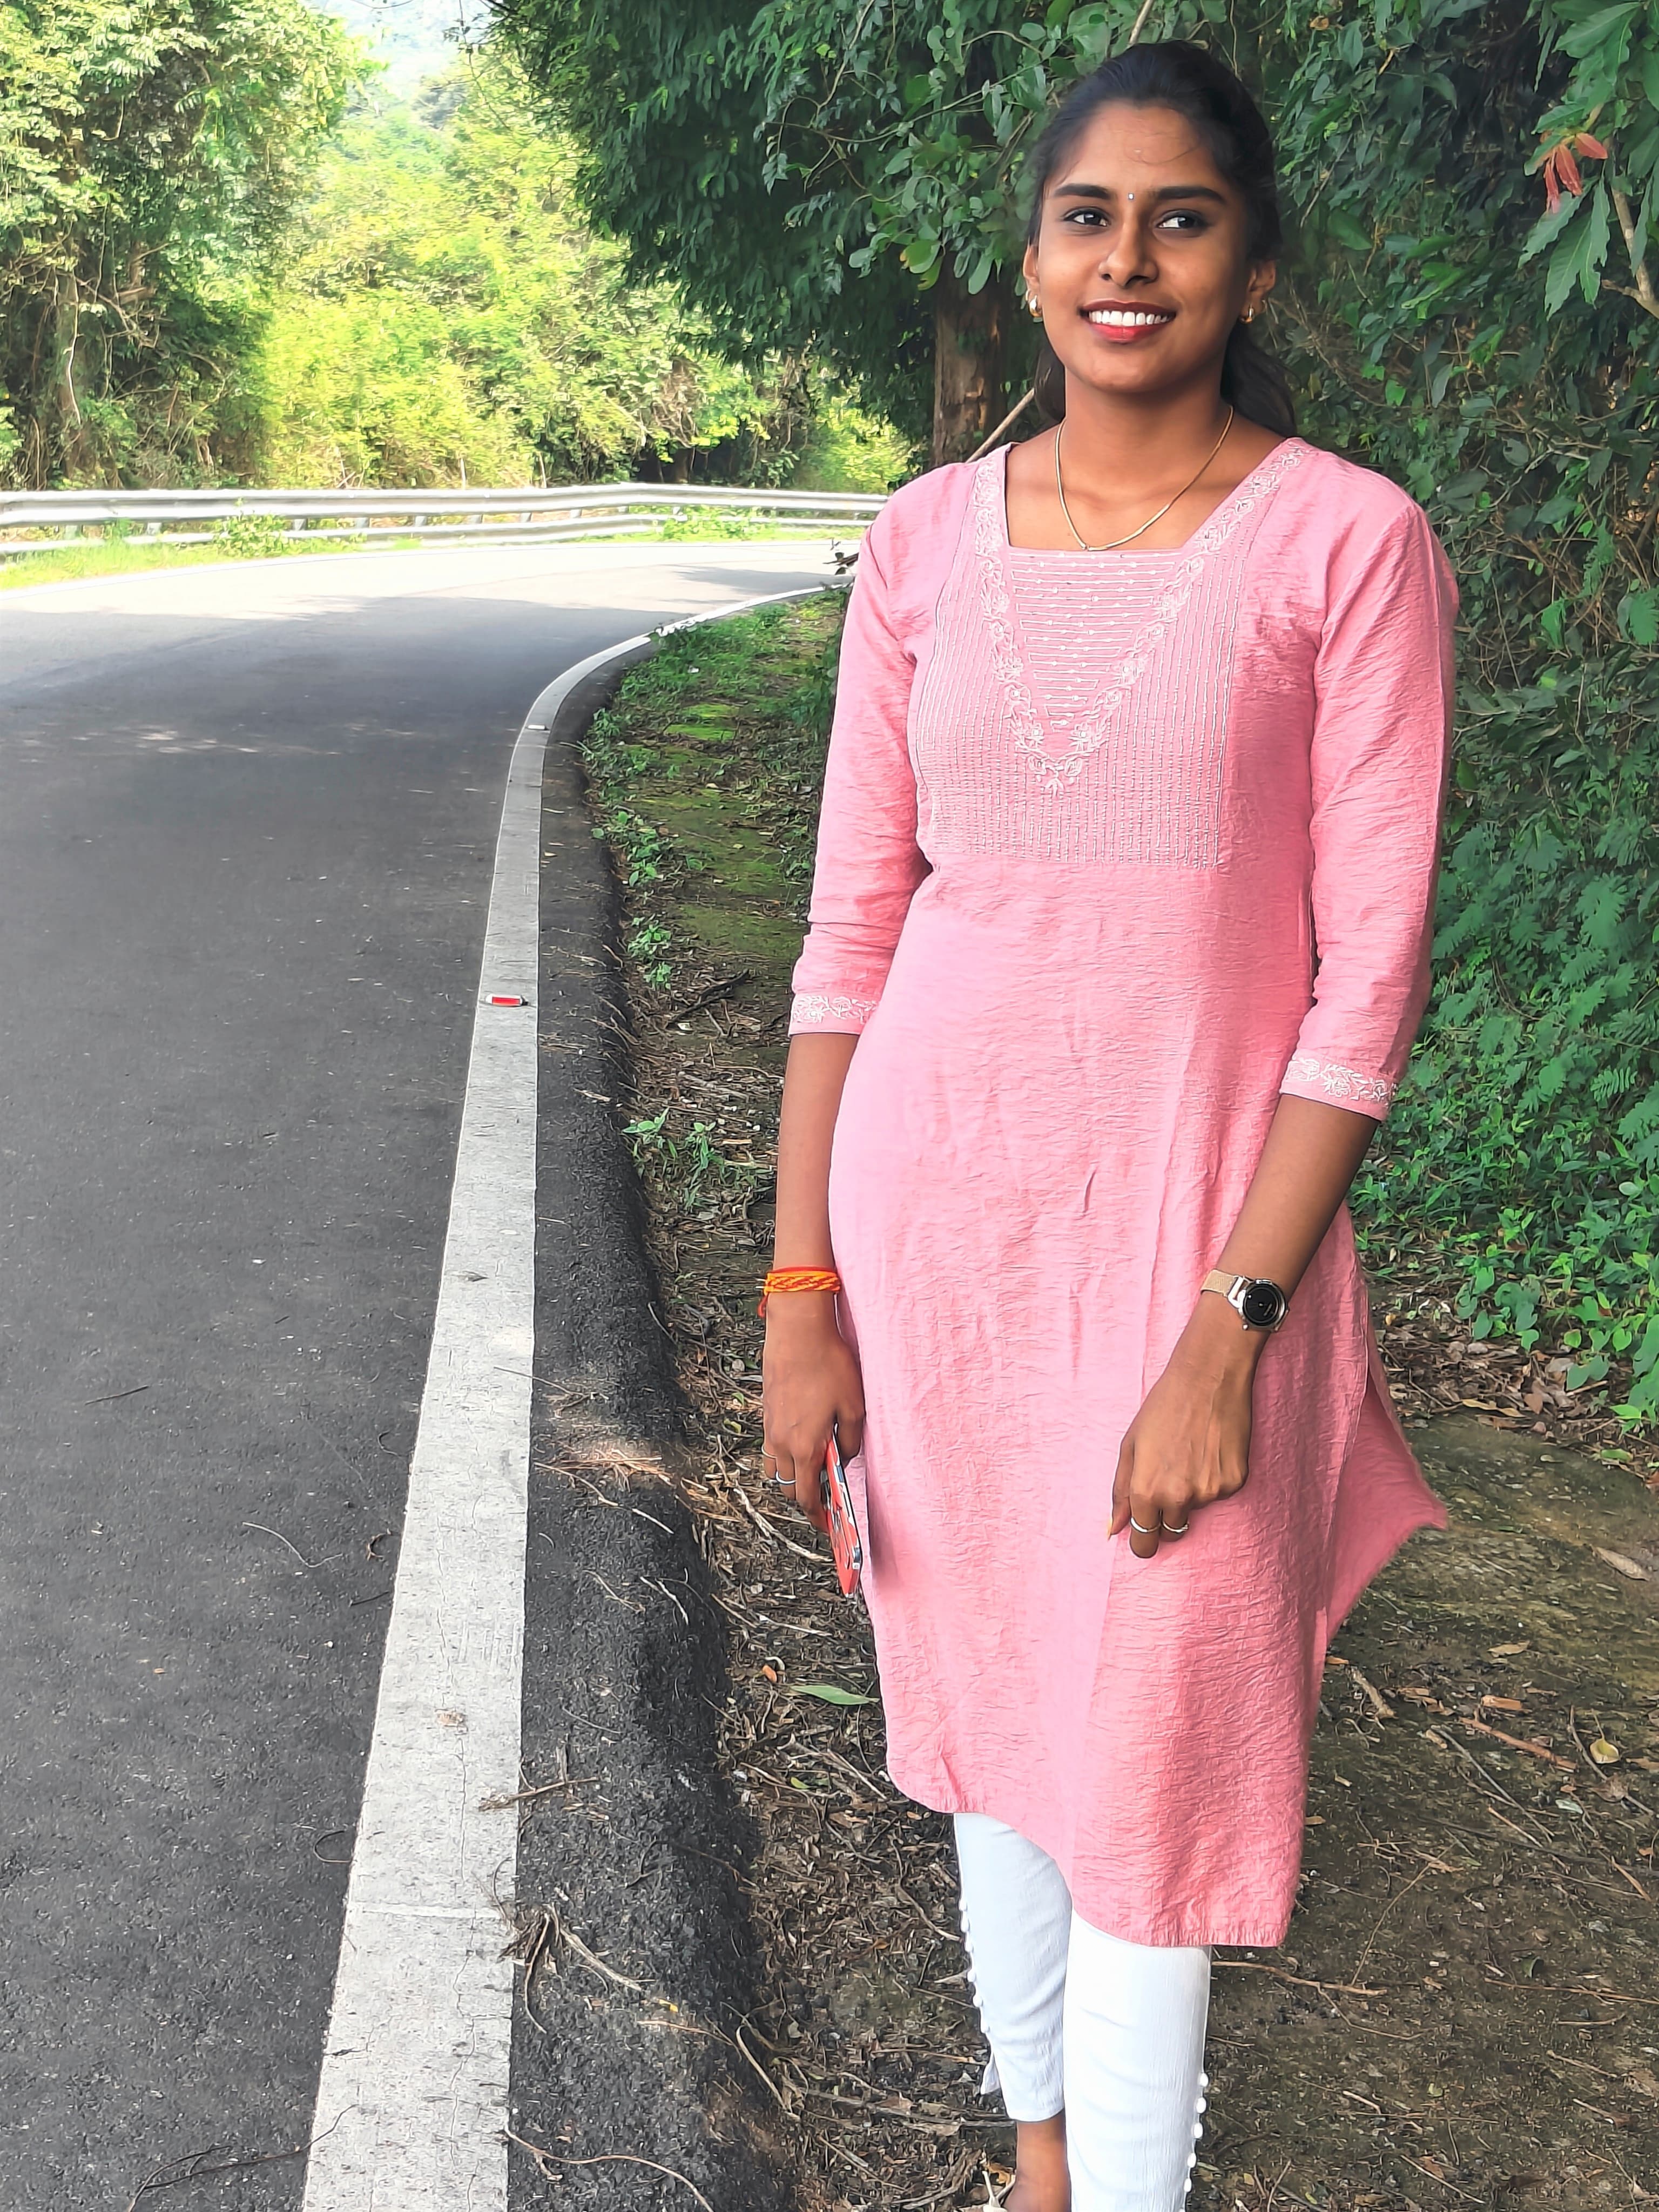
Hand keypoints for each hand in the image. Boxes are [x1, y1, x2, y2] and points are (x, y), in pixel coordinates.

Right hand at [761, 1293, 864, 1534]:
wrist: (797, 1332)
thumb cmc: (829, 1366)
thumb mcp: (855, 1407)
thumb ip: (851, 1442)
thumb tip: (844, 1457)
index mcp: (805, 1448)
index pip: (806, 1497)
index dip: (817, 1516)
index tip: (828, 1525)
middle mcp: (781, 1443)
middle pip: (788, 1487)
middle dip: (805, 1498)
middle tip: (826, 1498)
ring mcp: (770, 1428)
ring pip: (775, 1468)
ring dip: (791, 1477)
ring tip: (813, 1469)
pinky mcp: (766, 1412)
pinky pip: (771, 1446)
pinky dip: (784, 1454)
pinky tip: (803, 1440)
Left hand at [1109, 1295, 1263, 1558]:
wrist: (1208, 1379)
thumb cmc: (1163, 1408)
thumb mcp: (1131, 1446)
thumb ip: (1121, 1491)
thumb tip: (1113, 1529)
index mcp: (1147, 1492)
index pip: (1145, 1543)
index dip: (1143, 1540)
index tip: (1145, 1532)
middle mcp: (1179, 1498)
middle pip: (1172, 1532)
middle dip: (1167, 1516)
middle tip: (1168, 1479)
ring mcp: (1211, 1492)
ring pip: (1197, 1509)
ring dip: (1191, 1492)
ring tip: (1190, 1453)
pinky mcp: (1235, 1482)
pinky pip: (1220, 1493)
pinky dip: (1214, 1478)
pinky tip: (1210, 1449)